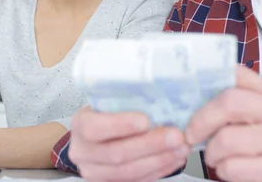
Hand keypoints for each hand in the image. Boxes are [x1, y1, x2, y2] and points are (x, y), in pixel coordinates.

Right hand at [69, 107, 189, 181]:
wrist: (101, 130)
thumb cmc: (109, 110)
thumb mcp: (109, 97)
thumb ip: (126, 97)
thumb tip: (155, 89)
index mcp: (80, 124)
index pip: (94, 128)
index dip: (120, 125)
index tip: (146, 120)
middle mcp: (83, 151)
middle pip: (117, 153)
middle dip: (151, 145)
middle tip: (176, 135)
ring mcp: (96, 171)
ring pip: (129, 171)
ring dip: (160, 160)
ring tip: (181, 147)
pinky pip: (138, 180)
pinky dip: (160, 169)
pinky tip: (174, 158)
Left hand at [185, 66, 261, 181]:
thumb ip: (245, 88)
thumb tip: (207, 70)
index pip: (235, 75)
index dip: (204, 86)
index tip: (188, 102)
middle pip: (229, 103)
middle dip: (201, 121)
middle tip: (192, 136)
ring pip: (227, 139)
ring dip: (211, 153)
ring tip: (215, 158)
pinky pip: (235, 167)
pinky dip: (224, 171)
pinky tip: (230, 170)